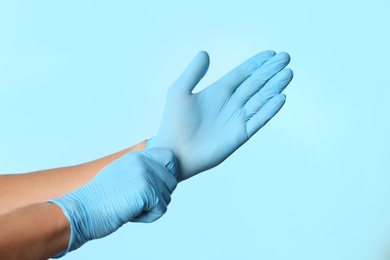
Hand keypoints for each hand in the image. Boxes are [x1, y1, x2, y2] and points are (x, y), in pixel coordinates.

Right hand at [47, 148, 176, 256]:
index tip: (156, 186)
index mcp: (137, 156)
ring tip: (129, 206)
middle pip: (172, 181)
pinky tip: (130, 214)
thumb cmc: (99, 199)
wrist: (81, 210)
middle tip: (137, 201)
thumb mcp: (121, 175)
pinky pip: (161, 210)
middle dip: (159, 196)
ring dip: (151, 208)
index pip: (169, 157)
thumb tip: (164, 177)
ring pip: (167, 197)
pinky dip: (148, 217)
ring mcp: (146, 174)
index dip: (168, 173)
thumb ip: (141, 171)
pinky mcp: (148, 190)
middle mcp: (143, 161)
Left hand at [147, 50, 292, 180]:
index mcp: (218, 91)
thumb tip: (205, 53)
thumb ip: (193, 72)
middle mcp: (230, 103)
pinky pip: (258, 119)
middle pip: (255, 83)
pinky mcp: (240, 134)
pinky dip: (270, 109)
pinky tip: (280, 97)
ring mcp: (237, 118)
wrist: (174, 151)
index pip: (242, 73)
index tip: (271, 54)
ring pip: (260, 99)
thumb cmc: (173, 123)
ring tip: (288, 74)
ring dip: (274, 86)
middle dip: (270, 71)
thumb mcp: (180, 91)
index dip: (256, 63)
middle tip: (285, 58)